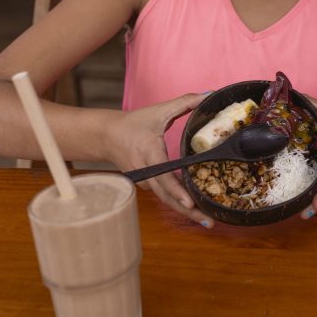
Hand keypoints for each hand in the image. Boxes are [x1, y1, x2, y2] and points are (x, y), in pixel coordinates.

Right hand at [105, 93, 214, 227]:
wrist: (107, 136)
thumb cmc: (134, 123)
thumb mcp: (159, 111)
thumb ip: (185, 102)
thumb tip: (209, 94)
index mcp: (150, 154)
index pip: (164, 177)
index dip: (177, 191)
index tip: (189, 203)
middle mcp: (147, 172)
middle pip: (167, 196)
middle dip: (187, 210)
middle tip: (208, 222)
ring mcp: (146, 181)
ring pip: (166, 199)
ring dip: (185, 211)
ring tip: (206, 221)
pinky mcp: (147, 184)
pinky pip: (164, 196)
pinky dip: (178, 203)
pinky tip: (196, 210)